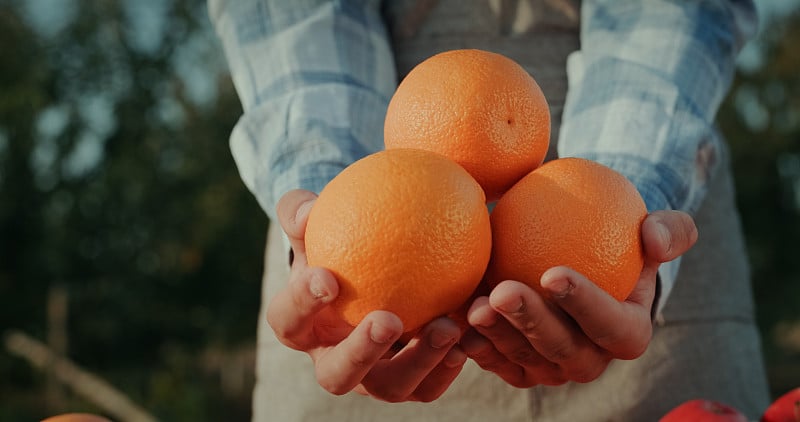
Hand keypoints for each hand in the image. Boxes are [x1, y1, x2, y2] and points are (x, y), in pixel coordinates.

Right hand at [266, 189, 467, 401]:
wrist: (373, 271)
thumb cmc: (337, 241)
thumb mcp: (314, 222)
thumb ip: (302, 213)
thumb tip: (307, 210)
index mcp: (300, 325)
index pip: (289, 320)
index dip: (303, 304)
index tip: (329, 277)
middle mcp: (331, 360)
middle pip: (336, 375)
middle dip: (360, 353)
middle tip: (388, 320)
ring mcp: (371, 377)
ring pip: (390, 387)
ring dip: (418, 361)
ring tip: (446, 327)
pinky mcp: (409, 382)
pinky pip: (429, 385)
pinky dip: (448, 366)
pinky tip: (469, 338)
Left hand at [460, 210, 697, 386]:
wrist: (577, 258)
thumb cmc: (617, 238)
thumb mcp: (650, 227)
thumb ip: (668, 229)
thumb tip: (656, 237)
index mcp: (628, 332)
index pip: (611, 325)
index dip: (585, 305)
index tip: (552, 272)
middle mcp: (591, 359)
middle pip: (562, 349)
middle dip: (532, 324)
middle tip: (503, 292)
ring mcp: (552, 368)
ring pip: (523, 360)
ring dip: (497, 336)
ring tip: (472, 306)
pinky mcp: (519, 368)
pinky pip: (497, 363)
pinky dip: (476, 346)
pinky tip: (453, 321)